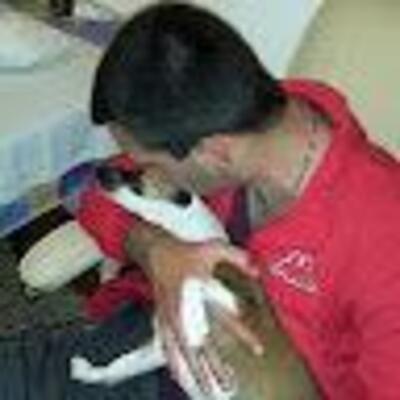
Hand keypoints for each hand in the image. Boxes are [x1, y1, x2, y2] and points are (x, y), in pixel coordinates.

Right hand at [130, 229, 262, 395]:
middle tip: (229, 385)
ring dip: (194, 371)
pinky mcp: (163, 319)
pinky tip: (179, 376)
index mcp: (198, 291)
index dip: (243, 333)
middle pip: (200, 342)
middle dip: (214, 367)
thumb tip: (258, 269)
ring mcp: (171, 316)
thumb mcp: (214, 247)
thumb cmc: (186, 252)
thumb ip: (238, 257)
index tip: (259, 348)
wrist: (156, 252)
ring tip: (207, 389)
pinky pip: (167, 345)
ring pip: (183, 349)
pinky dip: (174, 362)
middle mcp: (184, 307)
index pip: (225, 315)